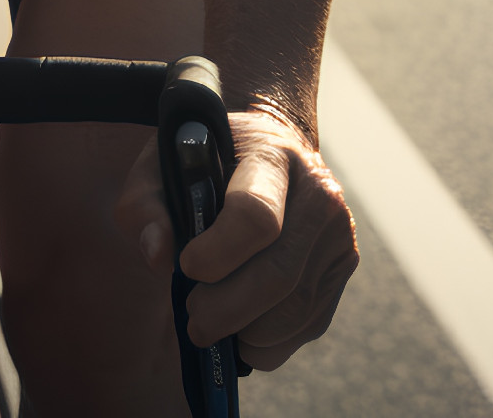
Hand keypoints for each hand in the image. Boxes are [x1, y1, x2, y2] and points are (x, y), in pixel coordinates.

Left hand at [118, 105, 357, 369]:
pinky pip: (310, 322)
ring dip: (246, 331)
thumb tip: (158, 255)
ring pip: (296, 307)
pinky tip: (240, 330)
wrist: (270, 150)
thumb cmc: (207, 160)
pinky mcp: (344, 266)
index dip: (218, 253)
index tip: (186, 266)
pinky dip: (270, 342)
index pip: (256, 215)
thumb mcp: (165, 163)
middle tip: (193, 319)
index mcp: (271, 155)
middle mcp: (318, 193)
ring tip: (210, 323)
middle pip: (279, 273)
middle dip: (227, 309)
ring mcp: (338, 232)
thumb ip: (148, 203)